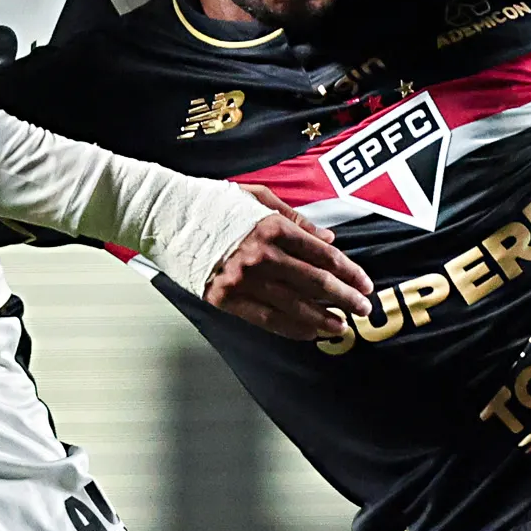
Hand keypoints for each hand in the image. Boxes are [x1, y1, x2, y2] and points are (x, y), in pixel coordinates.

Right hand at [202, 185, 373, 339]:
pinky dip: (291, 328)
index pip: (323, 256)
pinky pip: (266, 319)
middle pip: (316, 283)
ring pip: (295, 306)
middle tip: (363, 309)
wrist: (166, 217)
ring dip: (323, 318)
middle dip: (345, 298)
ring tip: (341, 327)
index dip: (349, 272)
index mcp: (273, 228)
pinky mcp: (225, 298)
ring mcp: (244, 280)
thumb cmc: (213, 204)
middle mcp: (263, 255)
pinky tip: (309, 333)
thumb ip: (296, 219)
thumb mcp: (258, 197)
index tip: (364, 283)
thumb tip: (328, 241)